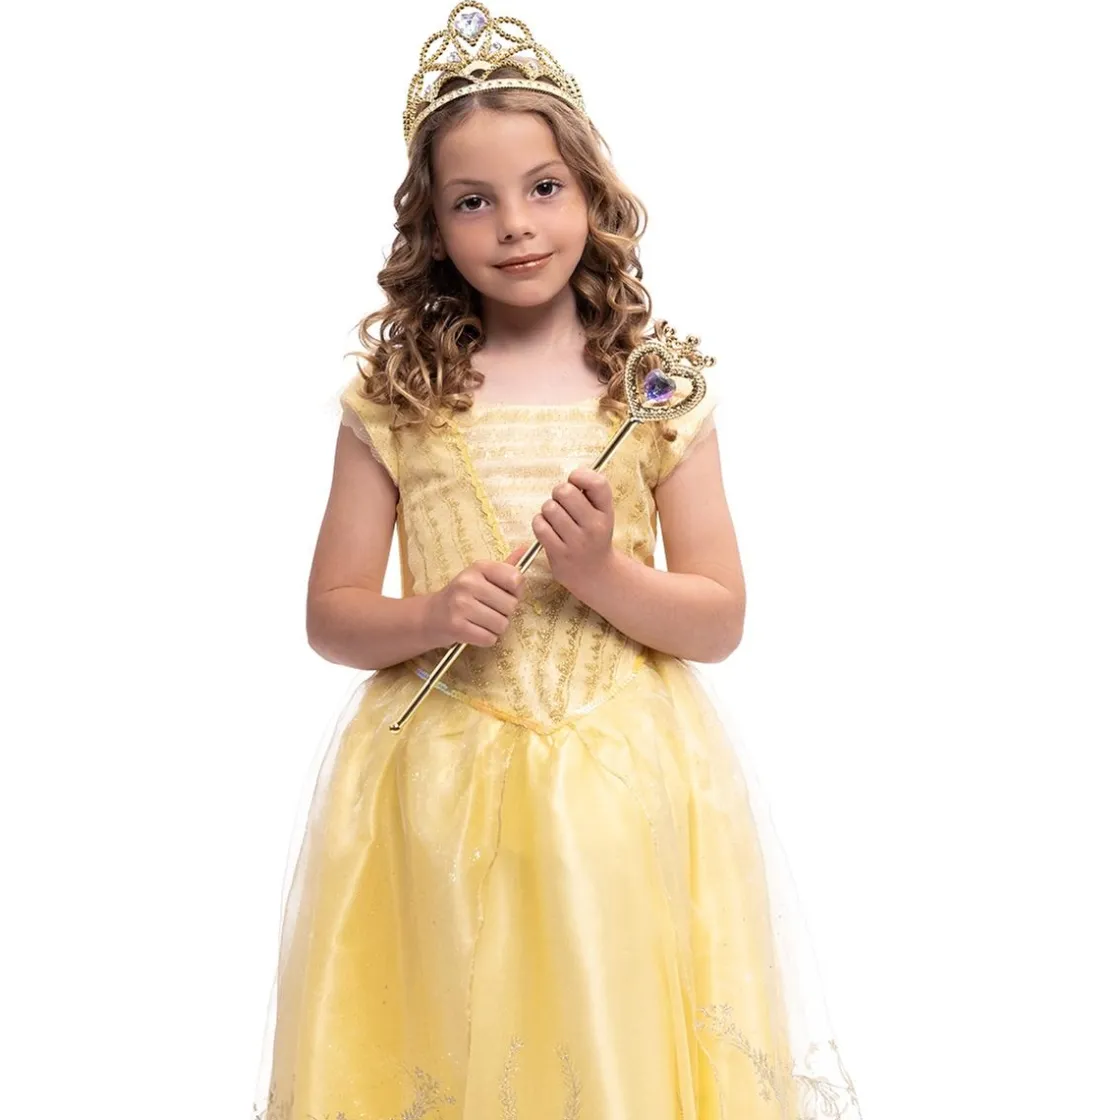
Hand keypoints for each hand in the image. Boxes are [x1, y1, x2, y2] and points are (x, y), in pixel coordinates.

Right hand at [425, 544, 528, 647]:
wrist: (431, 616)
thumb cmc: (463, 595)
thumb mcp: (481, 576)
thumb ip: (505, 567)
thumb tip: (525, 549)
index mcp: (479, 567)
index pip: (515, 578)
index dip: (516, 591)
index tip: (504, 594)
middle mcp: (468, 583)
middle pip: (511, 605)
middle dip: (505, 613)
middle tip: (489, 610)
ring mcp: (461, 605)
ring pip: (502, 624)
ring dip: (495, 628)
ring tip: (481, 621)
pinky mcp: (457, 627)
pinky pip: (489, 639)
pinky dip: (486, 639)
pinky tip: (474, 630)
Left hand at [531, 468, 614, 595]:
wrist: (596, 573)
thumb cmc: (594, 536)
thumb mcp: (602, 513)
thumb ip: (590, 493)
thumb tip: (573, 476)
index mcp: (606, 512)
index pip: (598, 483)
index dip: (580, 475)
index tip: (575, 481)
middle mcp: (595, 526)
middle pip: (565, 492)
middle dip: (558, 493)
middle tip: (562, 503)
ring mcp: (577, 542)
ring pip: (549, 508)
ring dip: (548, 510)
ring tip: (555, 519)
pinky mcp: (560, 554)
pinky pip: (540, 526)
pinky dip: (539, 523)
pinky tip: (548, 529)